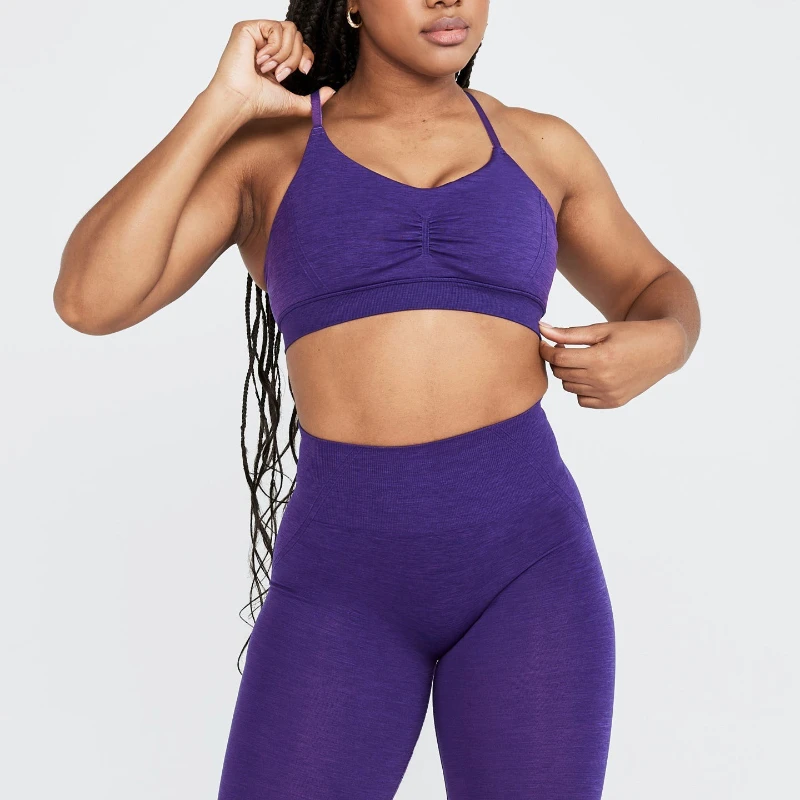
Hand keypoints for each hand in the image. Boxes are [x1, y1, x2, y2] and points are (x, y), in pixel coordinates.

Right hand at [207, 19, 335, 120]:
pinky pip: (276, 28)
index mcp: (276, 57)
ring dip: (284, 54)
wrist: (242, 101)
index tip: (303, 72)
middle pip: (297, 35)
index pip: (300, 44)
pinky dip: (274, 48)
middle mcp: (266, 44)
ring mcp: (257, 34)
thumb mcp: (294, 103)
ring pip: (289, 30)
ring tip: (269, 69)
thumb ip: (314, 100)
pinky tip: (260, 60)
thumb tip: (331, 91)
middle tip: (280, 74)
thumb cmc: (260, 103)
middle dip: (293, 58)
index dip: (306, 55)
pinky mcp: (248, 28)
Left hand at [538, 318, 685, 408]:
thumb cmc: (631, 334)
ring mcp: (608, 395)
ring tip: (582, 360)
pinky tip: (592, 376)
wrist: (664, 349)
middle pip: (561, 373)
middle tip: (566, 348)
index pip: (558, 358)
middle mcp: (603, 380)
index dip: (546, 350)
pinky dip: (581, 389)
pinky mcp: (613, 403)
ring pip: (569, 387)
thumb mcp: (601, 330)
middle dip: (557, 360)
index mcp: (600, 359)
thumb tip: (541, 329)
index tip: (544, 343)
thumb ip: (570, 333)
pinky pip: (582, 401)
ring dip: (569, 374)